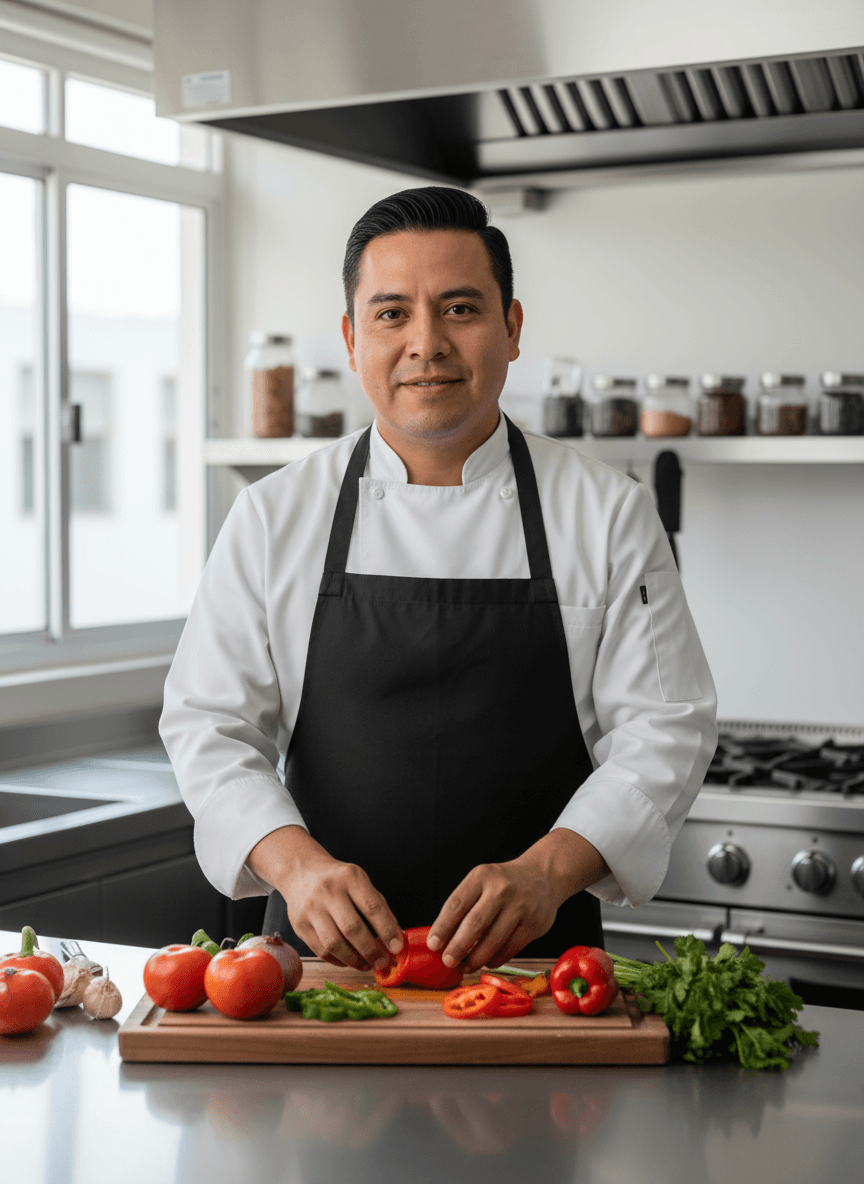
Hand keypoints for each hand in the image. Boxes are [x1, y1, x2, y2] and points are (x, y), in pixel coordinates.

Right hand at [248, 826, 402, 971]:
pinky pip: (321, 951)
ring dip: (354, 960)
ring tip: (367, 965)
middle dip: (371, 951)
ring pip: (334, 944)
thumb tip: (395, 938)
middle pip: (352, 928)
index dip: (387, 930)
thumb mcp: (360, 882)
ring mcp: (311, 909)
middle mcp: (328, 891)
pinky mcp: (299, 925)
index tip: (397, 948)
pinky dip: (338, 961)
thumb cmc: (338, 881)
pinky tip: (349, 960)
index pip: (372, 907)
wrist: (301, 872)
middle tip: (383, 963)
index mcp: (350, 877)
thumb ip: (378, 907)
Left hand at [426, 829, 609, 972]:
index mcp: (482, 876)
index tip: (433, 944)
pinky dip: (495, 959)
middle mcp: (501, 889)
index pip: (456, 904)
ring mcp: (520, 907)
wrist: (543, 876)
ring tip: (465, 966)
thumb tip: (442, 939)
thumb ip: (464, 905)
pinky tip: (487, 961)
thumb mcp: (482, 881)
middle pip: (474, 924)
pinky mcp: (534, 924)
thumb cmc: (504, 883)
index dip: (442, 927)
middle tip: (448, 961)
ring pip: (492, 941)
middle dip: (457, 947)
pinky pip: (510, 949)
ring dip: (475, 959)